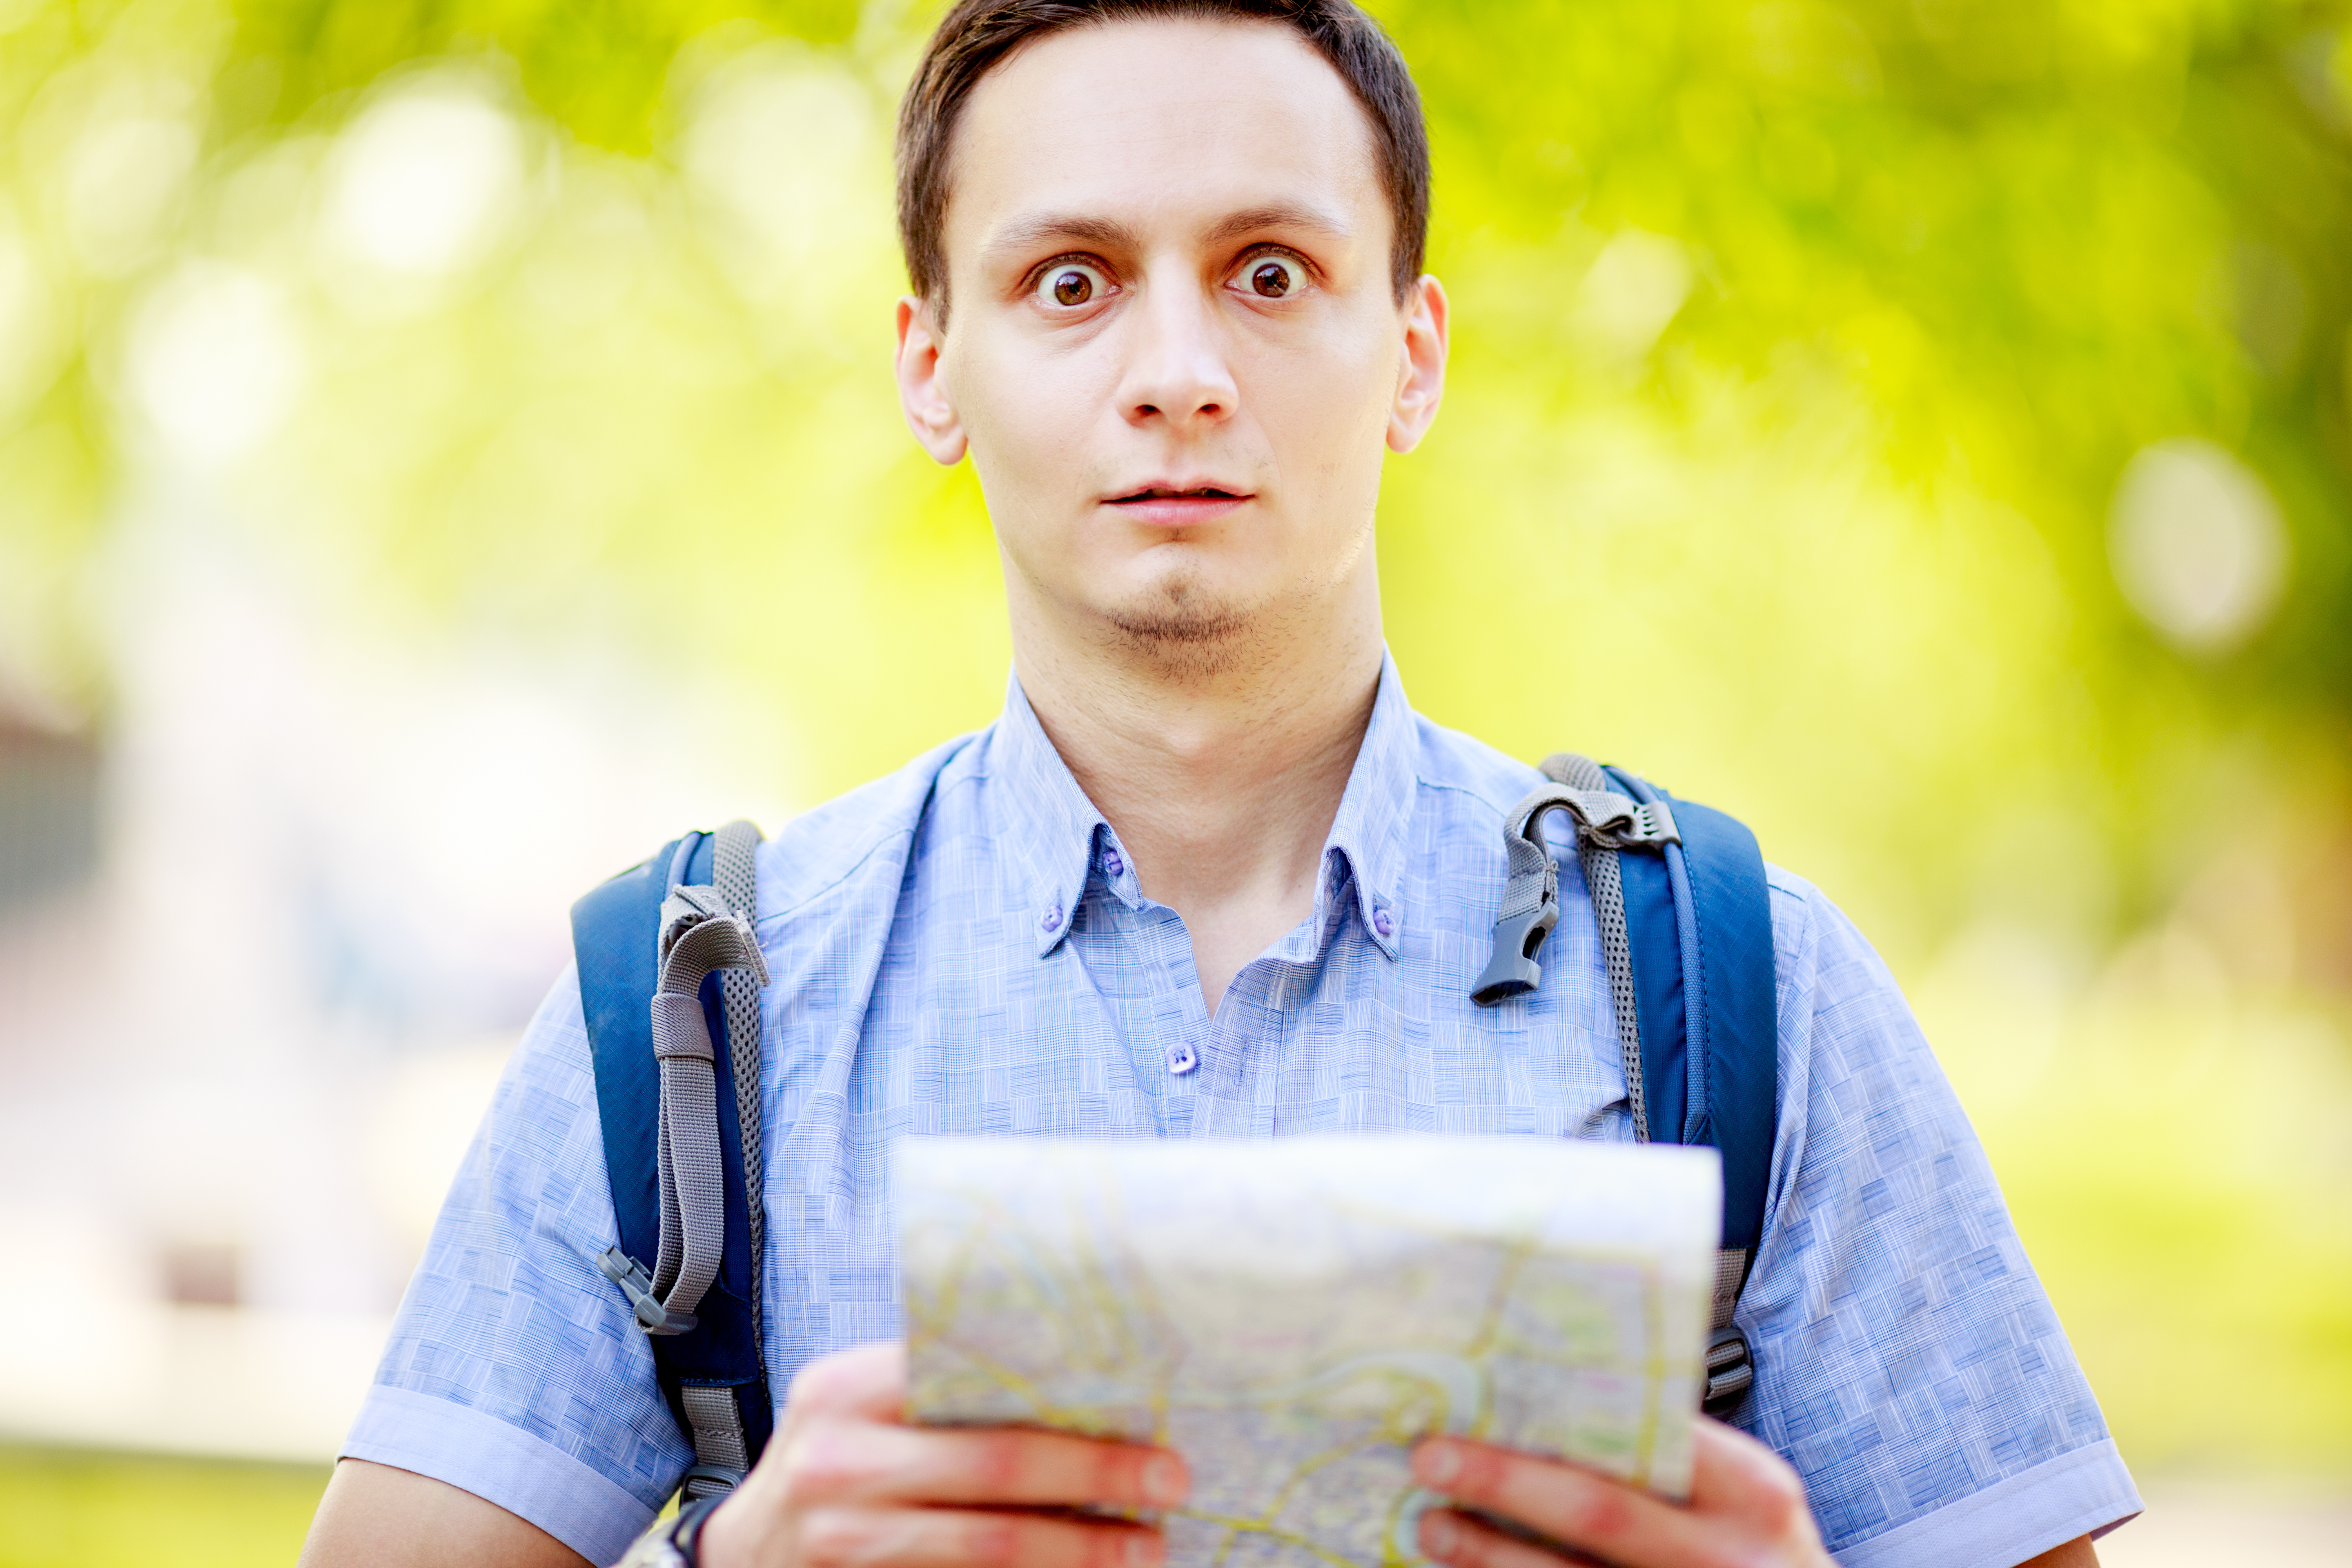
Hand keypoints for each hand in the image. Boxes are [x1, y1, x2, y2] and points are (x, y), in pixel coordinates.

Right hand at [698, 1341, 1189, 1567]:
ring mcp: (843, 1538)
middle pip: (995, 1467)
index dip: (1065, 1408)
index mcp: (847, 1391)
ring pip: (988, 1546)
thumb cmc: (837, 1464)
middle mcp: (838, 1461)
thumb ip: (940, 1392)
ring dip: (1080, 1549)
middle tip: (1171, 1484)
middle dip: (1096, 1477)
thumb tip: (1080, 1386)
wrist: (748, 1556)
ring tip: (1146, 1548)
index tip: (1147, 1424)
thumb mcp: (863, 1410)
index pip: (971, 1383)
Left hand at [1410, 1416, 1831, 1567]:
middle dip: (1506, 1481)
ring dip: (1490, 1555)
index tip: (1484, 1399)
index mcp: (1752, 1494)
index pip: (1653, 1436)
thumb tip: (1555, 1403)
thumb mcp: (1743, 1497)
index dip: (1565, 1419)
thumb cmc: (1757, 1553)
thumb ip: (1678, 1457)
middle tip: (1433, 1459)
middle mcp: (1723, 1555)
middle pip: (1598, 1511)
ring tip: (1433, 1527)